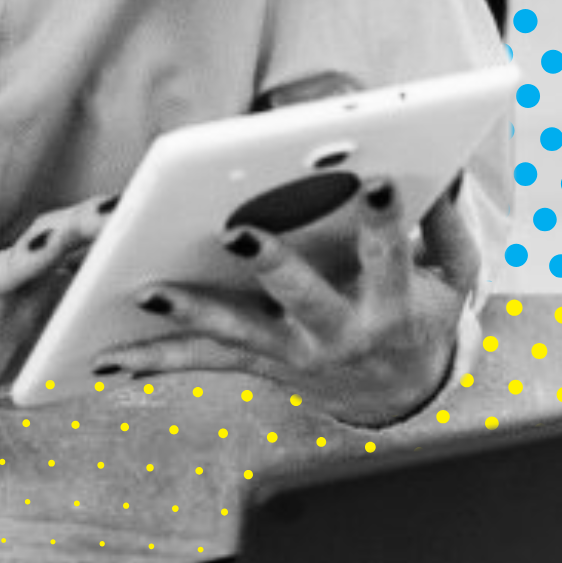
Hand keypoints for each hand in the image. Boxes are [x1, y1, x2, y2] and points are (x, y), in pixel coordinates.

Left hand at [92, 177, 479, 427]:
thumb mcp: (454, 274)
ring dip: (192, 312)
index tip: (377, 179)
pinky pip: (204, 361)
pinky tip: (107, 360)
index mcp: (391, 306)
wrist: (400, 391)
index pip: (388, 257)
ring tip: (148, 291)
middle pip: (303, 297)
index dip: (385, 222)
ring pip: (237, 332)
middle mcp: (338, 335)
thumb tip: (445, 172)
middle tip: (240, 231)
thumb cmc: (422, 311)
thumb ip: (448, 223)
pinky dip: (156, 361)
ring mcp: (293, 354)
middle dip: (272, 265)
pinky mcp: (259, 365)